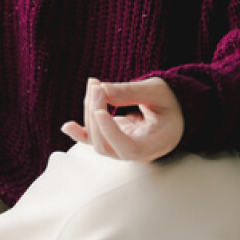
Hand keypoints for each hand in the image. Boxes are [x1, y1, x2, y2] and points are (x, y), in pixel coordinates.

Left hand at [60, 76, 183, 161]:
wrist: (172, 113)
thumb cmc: (170, 102)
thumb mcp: (157, 91)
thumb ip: (131, 92)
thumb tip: (100, 90)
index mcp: (157, 143)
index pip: (130, 149)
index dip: (111, 133)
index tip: (100, 112)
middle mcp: (138, 153)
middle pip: (107, 144)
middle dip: (96, 113)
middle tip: (96, 85)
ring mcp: (123, 150)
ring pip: (97, 141)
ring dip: (89, 112)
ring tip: (94, 86)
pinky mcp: (111, 141)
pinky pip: (92, 142)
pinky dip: (79, 133)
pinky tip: (68, 126)